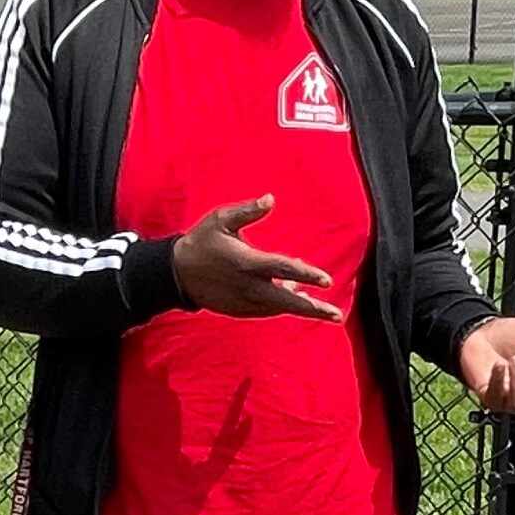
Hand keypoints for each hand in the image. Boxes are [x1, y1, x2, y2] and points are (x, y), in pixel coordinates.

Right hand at [172, 196, 341, 320]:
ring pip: (279, 307)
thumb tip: (270, 199)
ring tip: (317, 305)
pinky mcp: (240, 311)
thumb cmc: (201, 242)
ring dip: (299, 305)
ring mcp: (245, 302)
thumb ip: (247, 212)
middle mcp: (250, 287)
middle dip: (314, 309)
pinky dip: (281, 305)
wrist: (178, 274)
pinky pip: (267, 310)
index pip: (285, 269)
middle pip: (288, 301)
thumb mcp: (221, 220)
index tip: (328, 280)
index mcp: (248, 263)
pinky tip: (291, 295)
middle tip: (337, 315)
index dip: (308, 274)